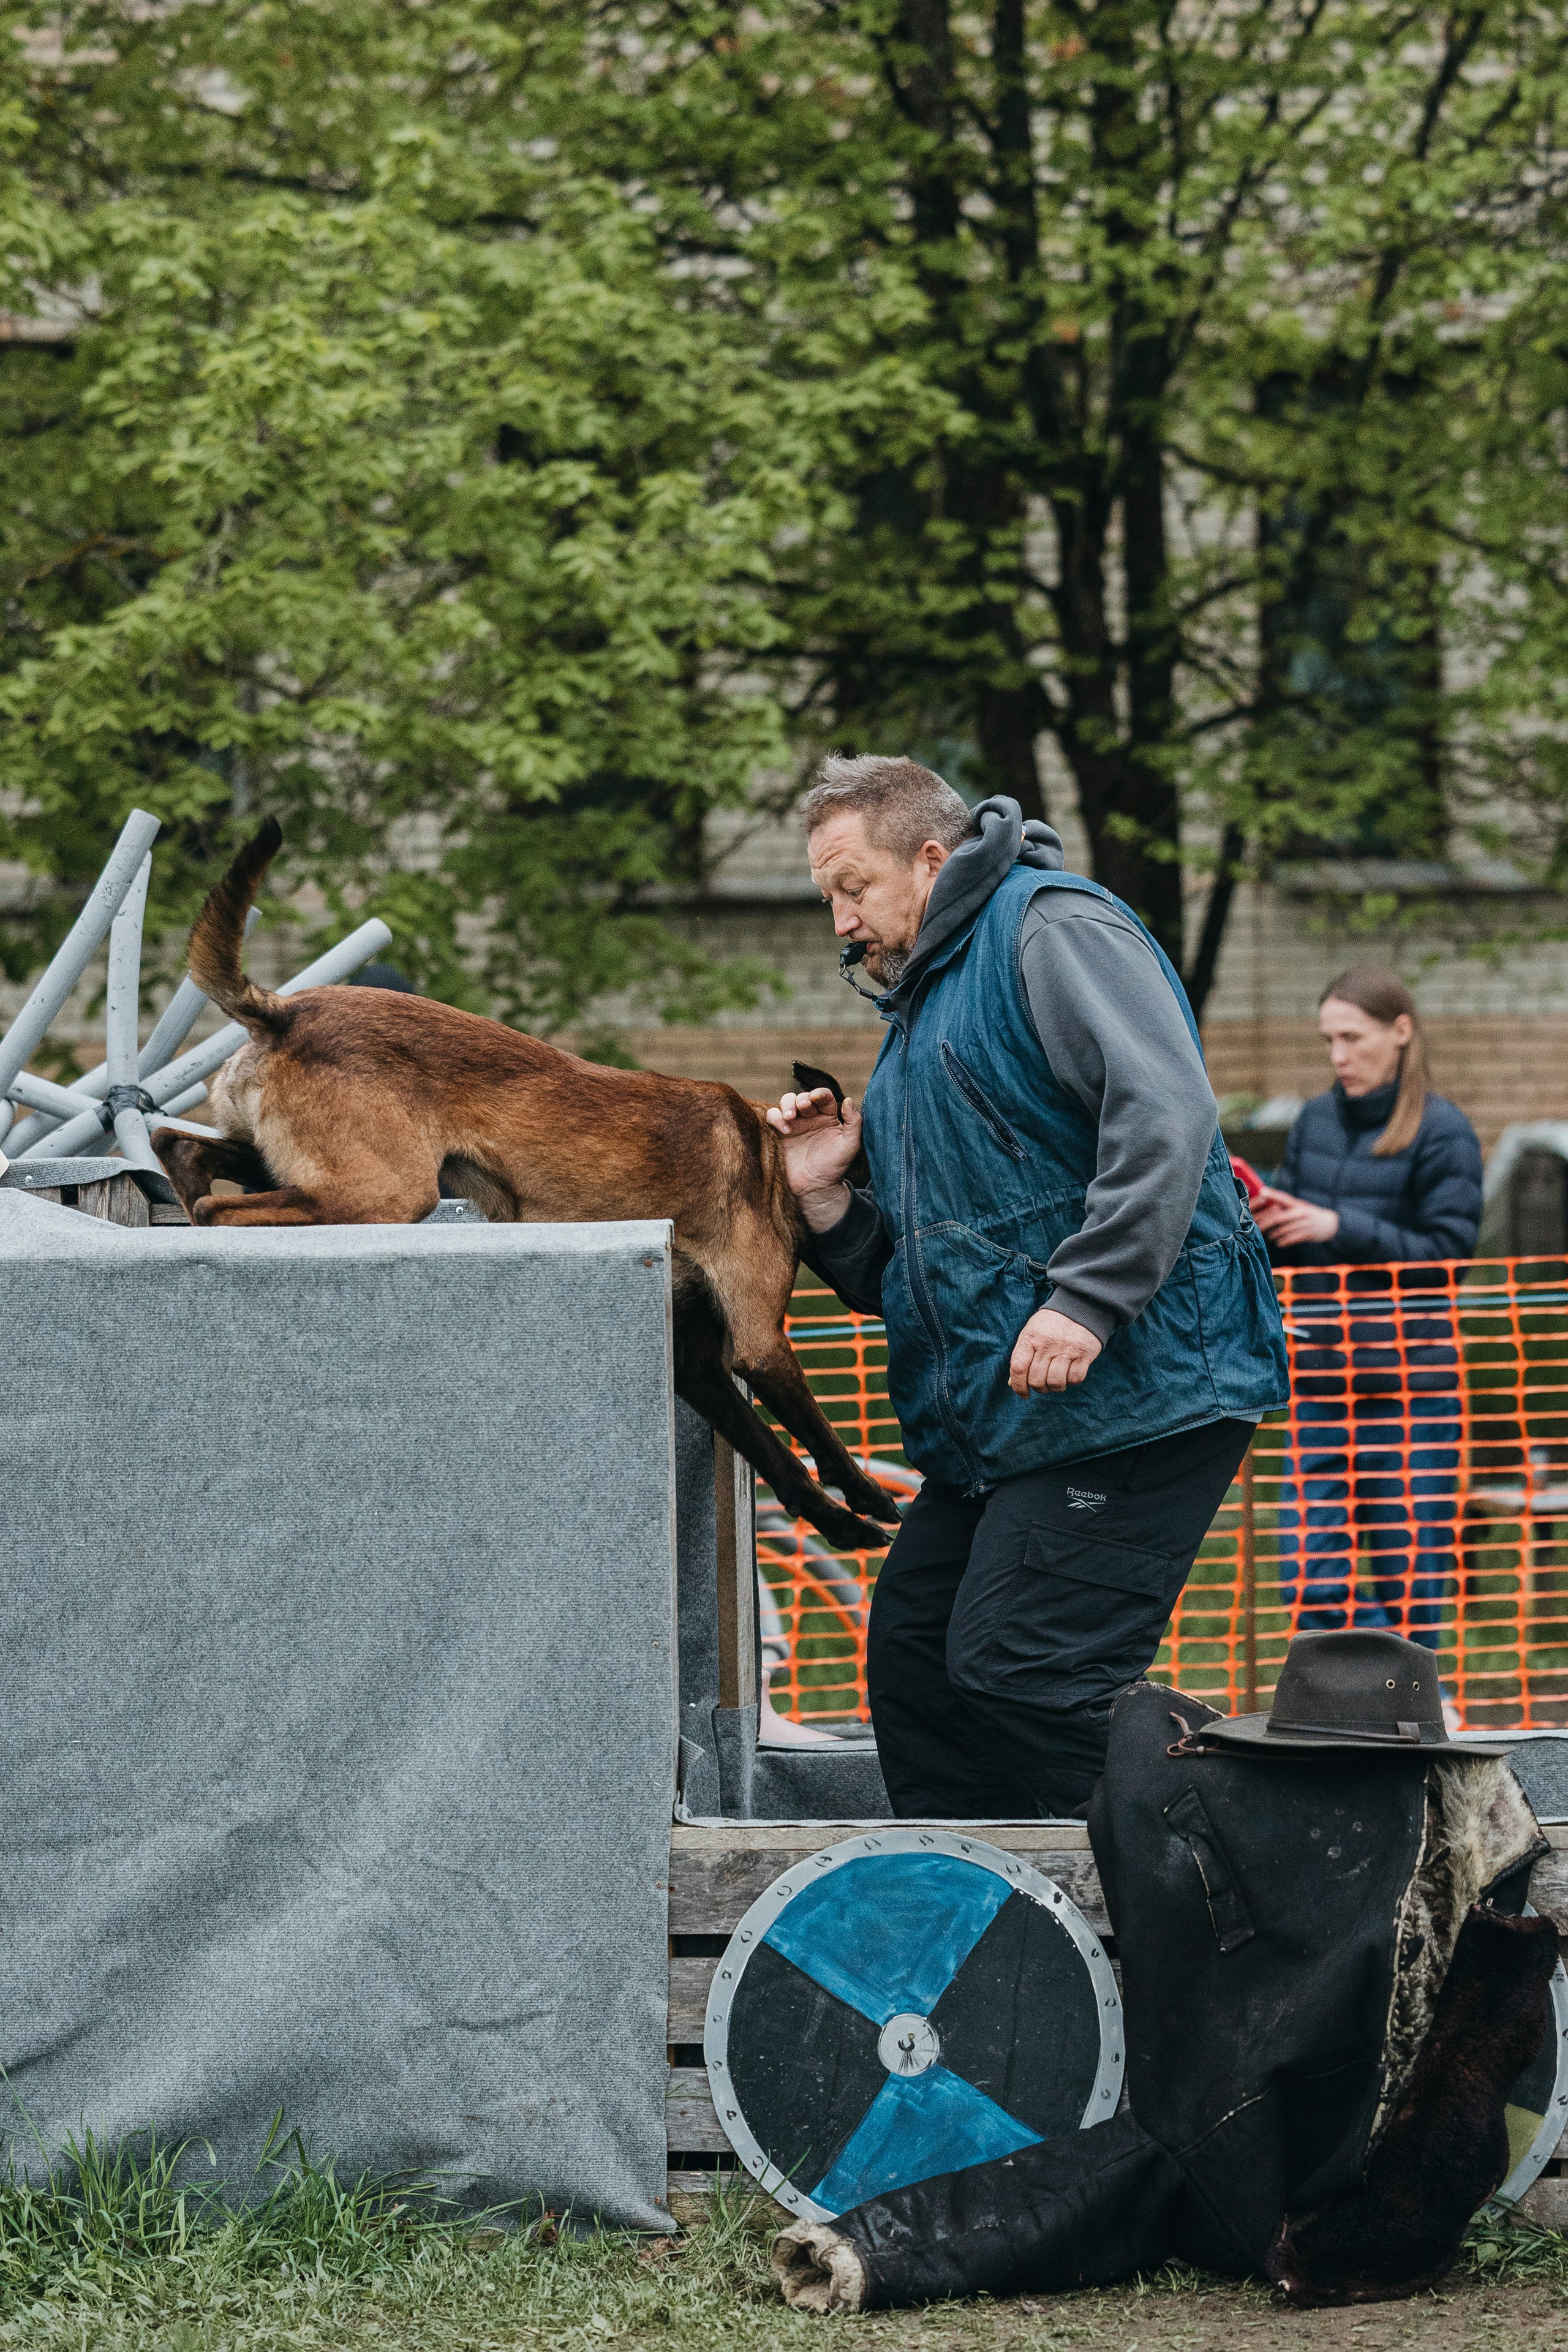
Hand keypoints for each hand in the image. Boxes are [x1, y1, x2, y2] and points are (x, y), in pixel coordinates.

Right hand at [767, 1087, 862, 1232]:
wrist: (815, 1187)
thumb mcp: (850, 1145)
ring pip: (786, 1102)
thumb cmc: (835, 1166)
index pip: (823, 1097)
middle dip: (801, 1099)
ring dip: (787, 1104)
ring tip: (791, 1117)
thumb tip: (848, 1099)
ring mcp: (794, 1124)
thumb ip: (854, 1122)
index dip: (819, 1093)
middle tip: (803, 1107)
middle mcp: (810, 1117)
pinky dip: (776, 1117)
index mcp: (828, 1116)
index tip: (816, 1098)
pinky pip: (773, 1116)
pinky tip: (785, 1129)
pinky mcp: (779, 1132)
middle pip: (802, 1096)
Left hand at [1009, 1307, 1102, 1396]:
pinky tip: (1070, 1373)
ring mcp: (1067, 1349)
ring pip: (1055, 1382)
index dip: (1018, 1386)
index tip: (1023, 1393)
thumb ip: (1020, 1356)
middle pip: (1036, 1379)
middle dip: (1039, 1388)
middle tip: (1043, 1384)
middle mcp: (1048, 1344)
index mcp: (1031, 1338)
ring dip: (1055, 1387)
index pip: (1018, 1368)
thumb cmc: (1051, 1324)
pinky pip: (1075, 1378)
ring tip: (1056, 1380)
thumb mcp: (1031, 1333)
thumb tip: (1012, 1383)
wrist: (1079, 1305)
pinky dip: (1071, 1381)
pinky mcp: (1084, 1353)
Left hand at [1251, 1188, 1339, 1247]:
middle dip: (1265, 1223)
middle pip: (1278, 1218)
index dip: (1272, 1194)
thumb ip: (1287, 1206)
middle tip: (1258, 1228)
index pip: (1283, 1198)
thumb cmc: (1311, 1215)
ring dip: (1273, 1235)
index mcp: (1298, 1204)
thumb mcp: (1301, 1207)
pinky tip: (1279, 1243)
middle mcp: (1300, 1213)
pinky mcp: (1307, 1234)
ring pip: (1282, 1230)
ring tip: (1269, 1236)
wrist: (1331, 1224)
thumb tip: (1269, 1204)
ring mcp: (1304, 1224)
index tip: (1261, 1192)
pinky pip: (1290, 1239)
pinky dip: (1282, 1242)